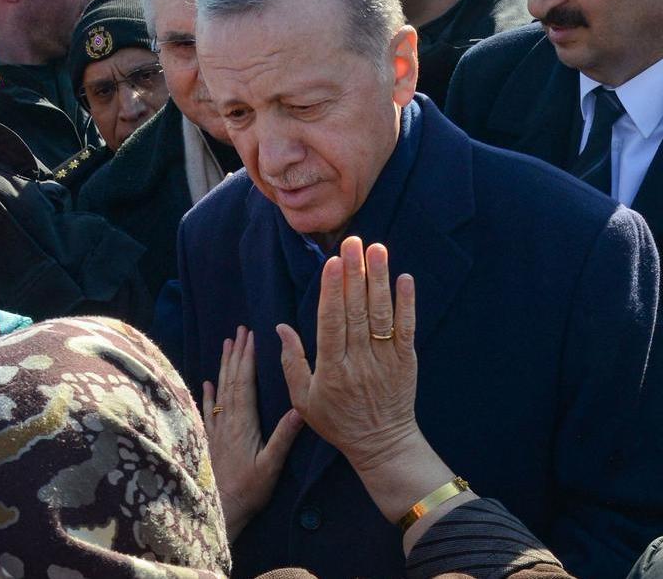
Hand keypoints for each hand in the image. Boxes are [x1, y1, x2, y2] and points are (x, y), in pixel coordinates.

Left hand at [203, 326, 302, 541]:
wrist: (220, 508)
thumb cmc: (249, 490)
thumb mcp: (271, 466)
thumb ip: (284, 437)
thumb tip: (300, 410)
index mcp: (243, 422)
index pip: (245, 383)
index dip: (248, 358)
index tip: (251, 336)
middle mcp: (227, 420)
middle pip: (231, 380)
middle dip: (236, 353)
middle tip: (239, 330)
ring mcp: (216, 428)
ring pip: (219, 390)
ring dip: (223, 366)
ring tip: (226, 344)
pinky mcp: (209, 439)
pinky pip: (208, 410)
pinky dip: (208, 394)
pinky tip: (207, 382)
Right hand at [277, 237, 475, 545]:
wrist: (382, 445)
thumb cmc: (337, 421)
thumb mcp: (303, 399)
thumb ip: (292, 361)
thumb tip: (281, 327)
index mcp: (331, 369)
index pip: (331, 322)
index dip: (332, 291)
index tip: (332, 263)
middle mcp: (359, 361)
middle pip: (355, 310)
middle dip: (354, 273)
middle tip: (352, 242)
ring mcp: (385, 360)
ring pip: (380, 314)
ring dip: (379, 279)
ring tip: (377, 249)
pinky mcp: (406, 361)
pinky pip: (406, 328)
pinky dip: (407, 303)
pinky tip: (404, 279)